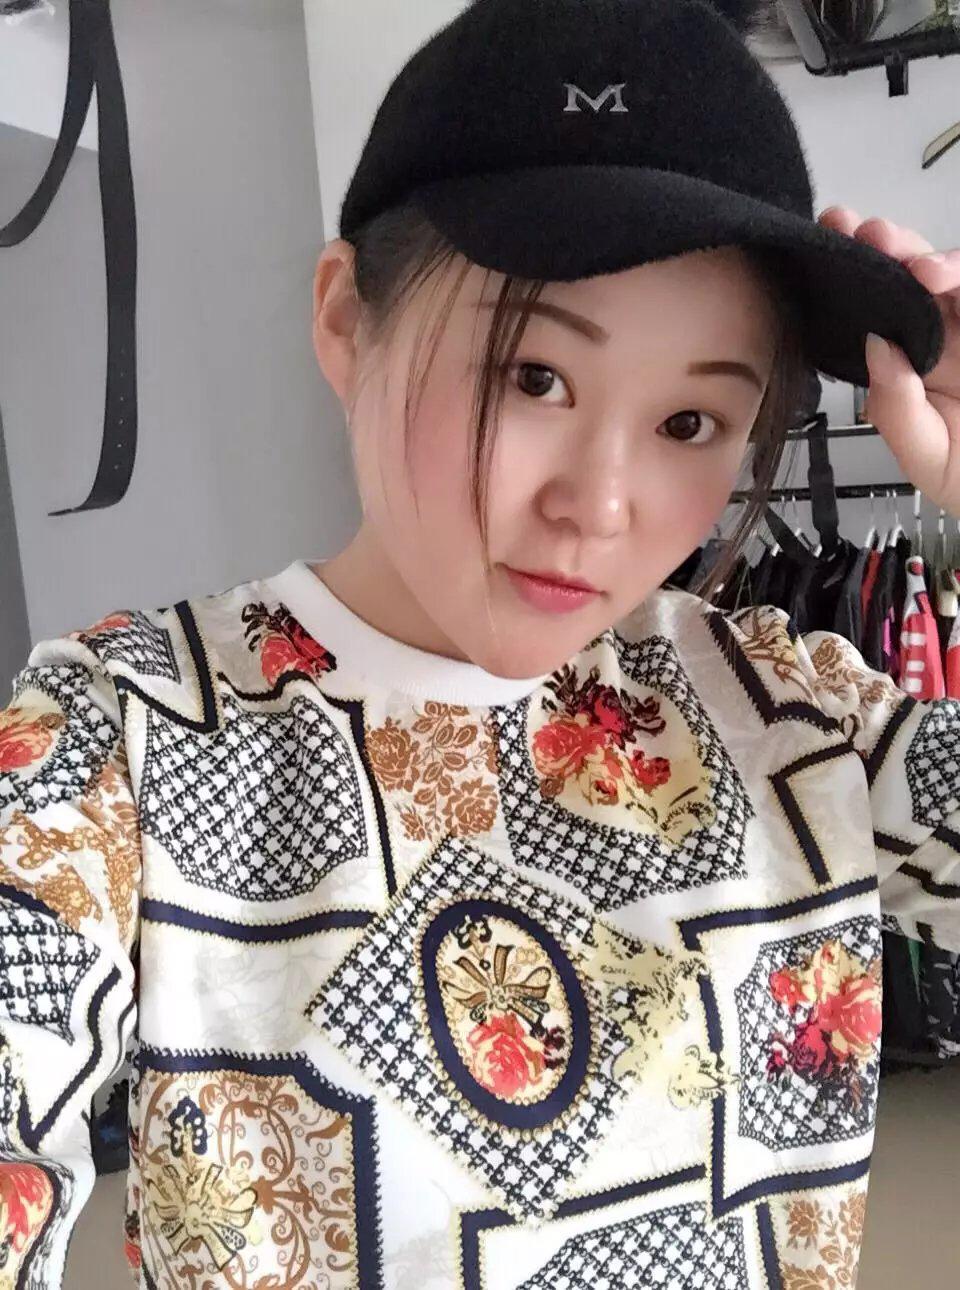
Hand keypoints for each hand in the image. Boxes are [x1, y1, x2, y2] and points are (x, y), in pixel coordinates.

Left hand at [816, 207, 959, 517]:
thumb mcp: (930, 459)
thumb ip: (898, 410)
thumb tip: (876, 347)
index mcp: (917, 367)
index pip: (878, 315)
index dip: (852, 284)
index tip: (827, 255)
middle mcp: (949, 337)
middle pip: (910, 279)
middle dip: (882, 250)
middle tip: (858, 233)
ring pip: (952, 272)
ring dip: (925, 255)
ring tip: (904, 258)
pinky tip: (940, 275)